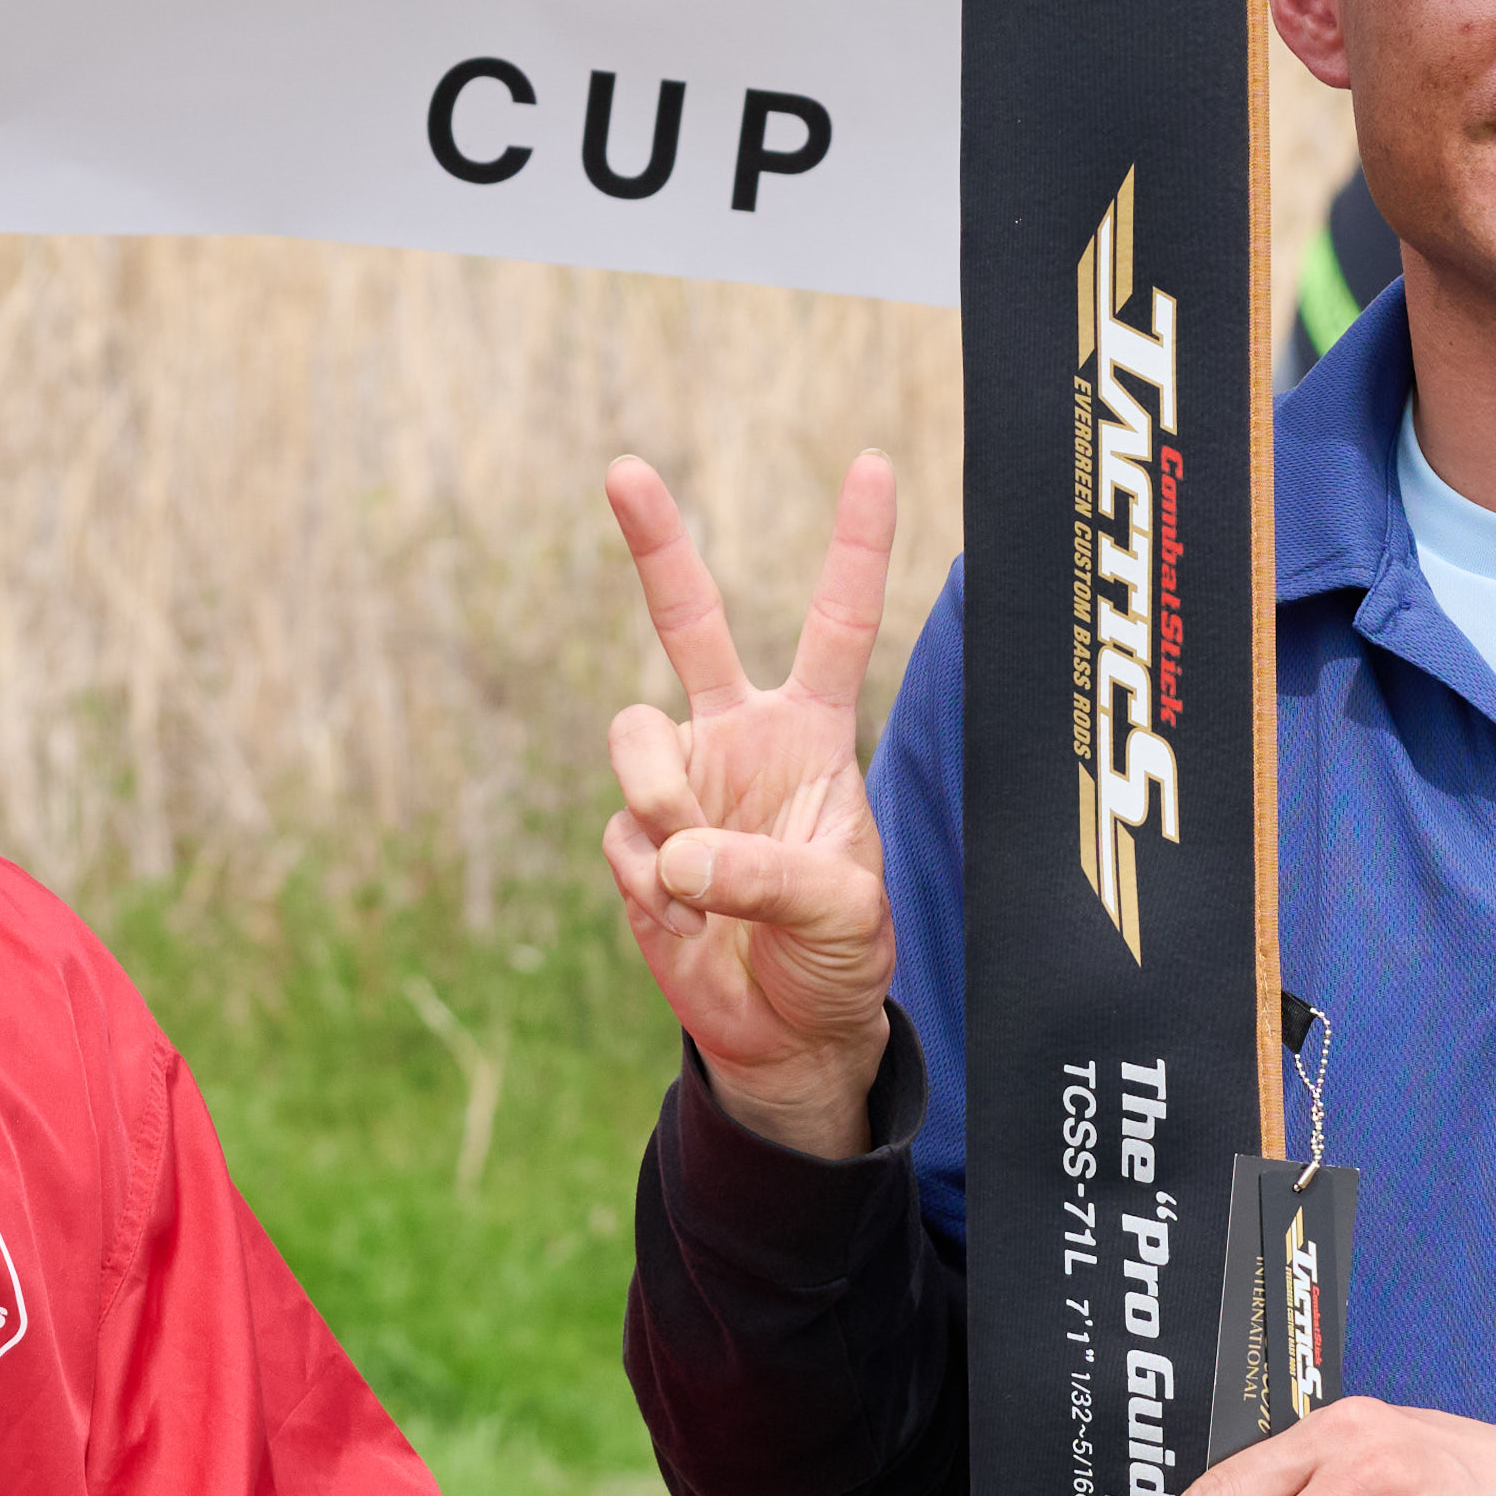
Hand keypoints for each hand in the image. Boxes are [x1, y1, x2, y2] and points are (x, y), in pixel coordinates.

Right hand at [600, 453, 905, 1158]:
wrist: (785, 1034)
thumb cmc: (839, 958)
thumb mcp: (845, 915)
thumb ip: (771, 874)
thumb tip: (676, 851)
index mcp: (815, 732)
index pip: (837, 622)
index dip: (856, 544)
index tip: (872, 461)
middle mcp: (740, 737)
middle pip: (690, 620)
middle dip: (656, 541)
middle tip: (624, 467)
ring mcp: (681, 784)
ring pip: (635, 735)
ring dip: (664, 796)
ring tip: (698, 874)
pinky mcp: (634, 841)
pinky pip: (623, 834)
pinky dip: (653, 884)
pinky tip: (688, 920)